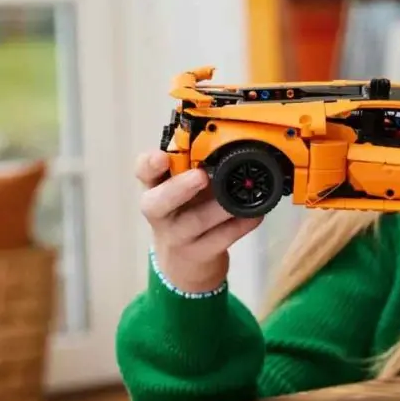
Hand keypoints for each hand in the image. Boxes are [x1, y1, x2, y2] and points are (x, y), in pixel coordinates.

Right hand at [137, 151, 261, 292]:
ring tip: (238, 197)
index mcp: (156, 187)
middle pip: (158, 202)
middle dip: (180, 188)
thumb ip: (195, 166)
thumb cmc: (187, 211)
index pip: (144, 172)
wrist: (186, 262)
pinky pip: (221, 239)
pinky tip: (255, 215)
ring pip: (194, 222)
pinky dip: (240, 225)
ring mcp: (178, 236)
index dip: (149, 164)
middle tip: (201, 176)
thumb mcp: (184, 187)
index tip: (161, 156)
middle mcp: (161, 212)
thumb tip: (228, 139)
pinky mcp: (199, 254)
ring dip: (219, 208)